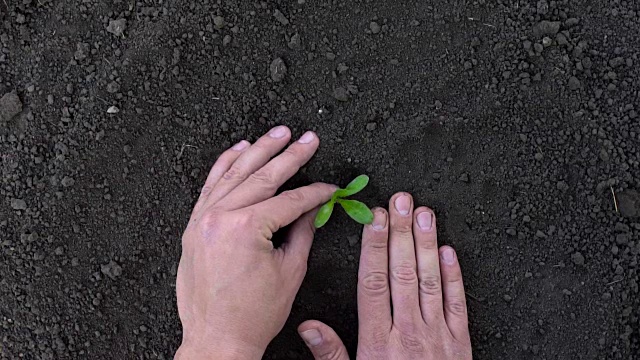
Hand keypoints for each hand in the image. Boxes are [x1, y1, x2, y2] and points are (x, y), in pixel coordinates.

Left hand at [175, 126, 334, 359]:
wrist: (217, 339)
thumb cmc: (251, 315)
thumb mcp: (290, 271)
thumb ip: (302, 232)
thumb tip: (313, 209)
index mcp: (247, 229)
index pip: (290, 200)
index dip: (316, 192)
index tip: (330, 188)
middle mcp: (221, 217)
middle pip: (263, 176)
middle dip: (290, 155)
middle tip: (308, 139)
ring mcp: (203, 219)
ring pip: (235, 173)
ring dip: (258, 150)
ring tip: (278, 133)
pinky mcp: (194, 226)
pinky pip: (210, 185)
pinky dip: (224, 164)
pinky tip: (239, 149)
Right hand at [297, 193, 471, 358]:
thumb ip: (330, 354)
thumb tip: (309, 326)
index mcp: (378, 340)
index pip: (373, 282)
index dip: (373, 246)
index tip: (374, 219)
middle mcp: (408, 331)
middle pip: (402, 272)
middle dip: (400, 233)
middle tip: (400, 201)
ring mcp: (437, 335)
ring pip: (431, 280)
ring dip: (427, 244)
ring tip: (424, 214)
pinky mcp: (460, 342)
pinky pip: (457, 303)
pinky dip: (455, 275)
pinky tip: (449, 251)